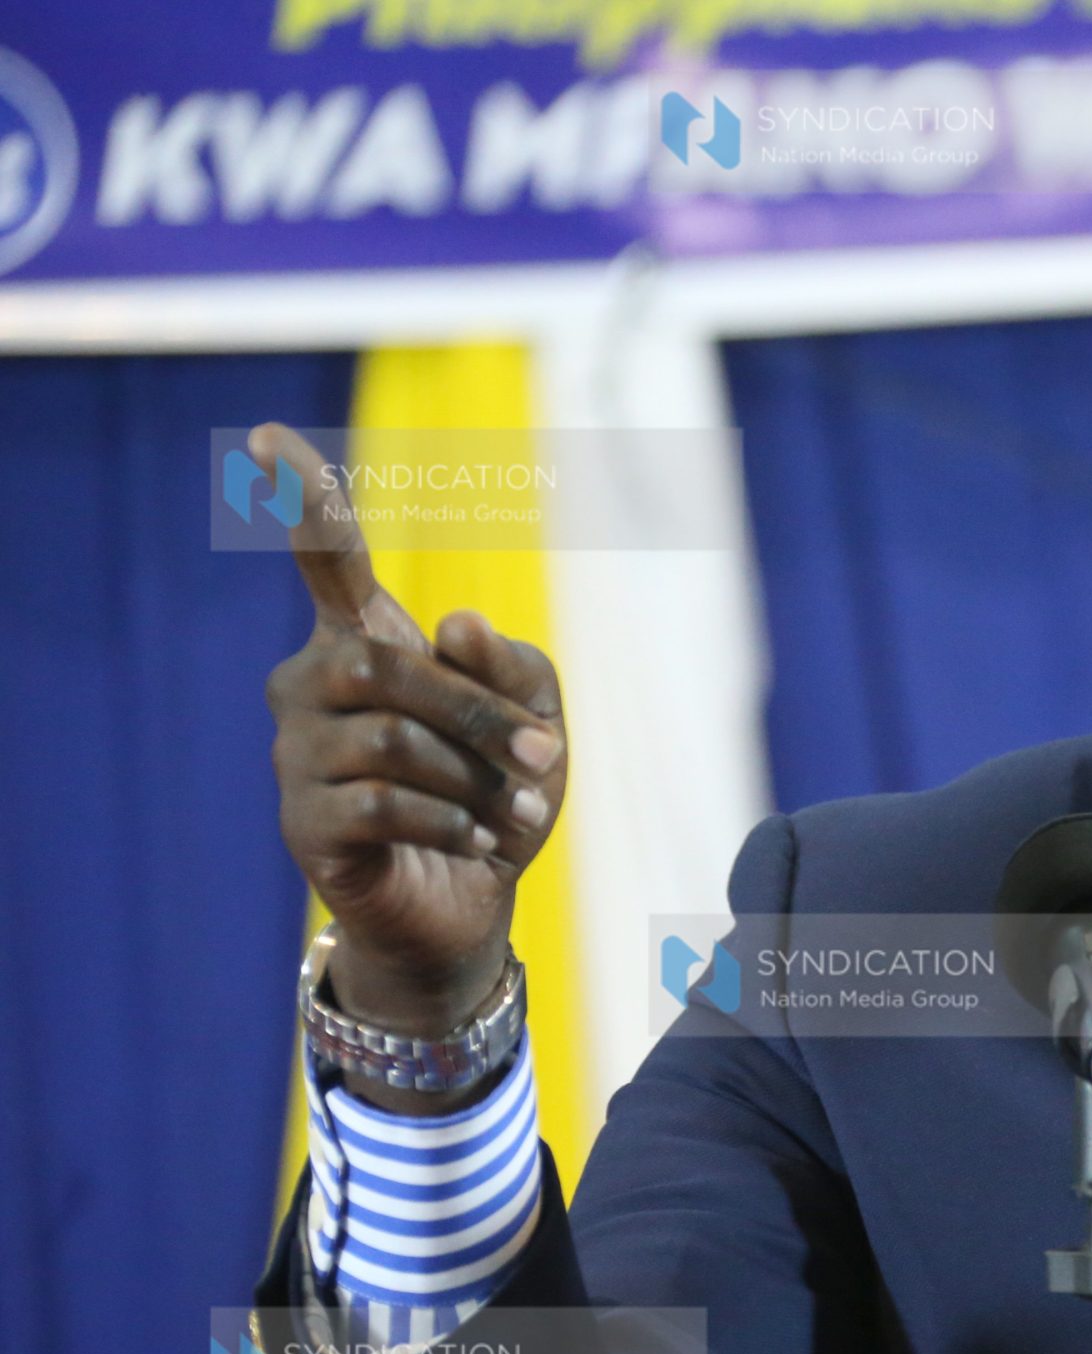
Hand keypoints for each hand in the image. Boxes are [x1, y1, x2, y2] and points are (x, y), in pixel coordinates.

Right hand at [260, 422, 568, 1054]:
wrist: (471, 903)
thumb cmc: (494, 795)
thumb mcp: (536, 720)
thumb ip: (514, 665)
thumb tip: (452, 624)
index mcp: (366, 642)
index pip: (326, 560)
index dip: (303, 500)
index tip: (268, 435)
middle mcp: (313, 686)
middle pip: (385, 663)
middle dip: (479, 712)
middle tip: (545, 758)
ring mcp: (298, 755)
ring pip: (390, 739)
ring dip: (475, 780)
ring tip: (515, 814)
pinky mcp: (304, 824)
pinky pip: (383, 803)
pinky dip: (452, 823)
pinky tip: (480, 843)